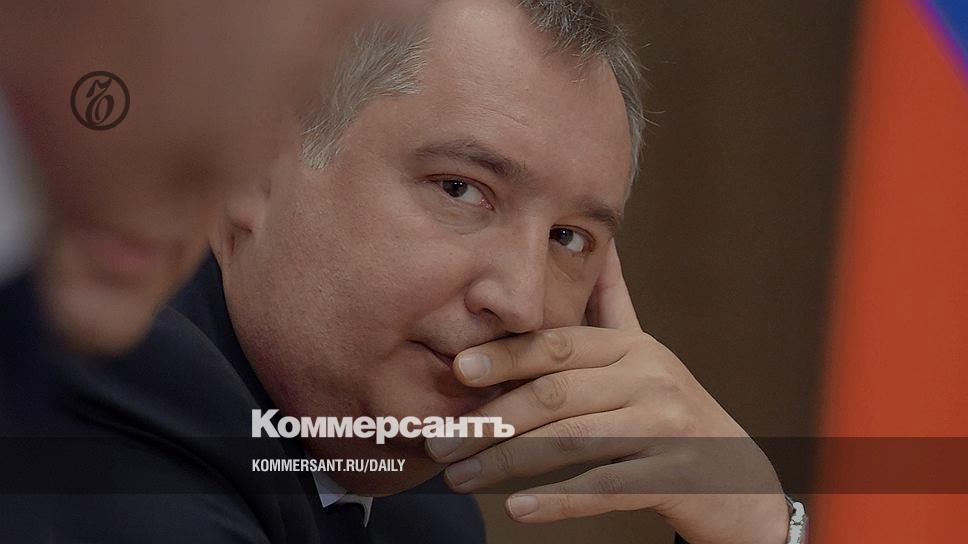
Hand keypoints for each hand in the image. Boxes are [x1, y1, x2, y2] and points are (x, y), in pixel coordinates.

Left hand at [425, 242, 788, 543]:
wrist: (738, 479)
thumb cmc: (669, 413)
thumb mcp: (643, 356)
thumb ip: (612, 307)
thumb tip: (598, 245)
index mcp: (632, 348)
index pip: (558, 345)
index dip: (504, 355)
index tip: (455, 369)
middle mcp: (650, 378)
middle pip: (556, 395)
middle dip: (489, 419)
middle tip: (440, 442)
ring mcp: (665, 427)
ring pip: (571, 442)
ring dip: (506, 463)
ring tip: (460, 479)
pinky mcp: (673, 476)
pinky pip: (605, 487)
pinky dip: (558, 499)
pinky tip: (518, 508)